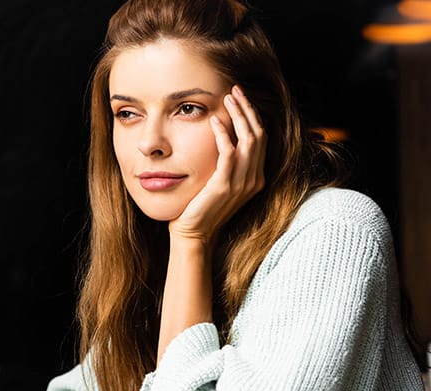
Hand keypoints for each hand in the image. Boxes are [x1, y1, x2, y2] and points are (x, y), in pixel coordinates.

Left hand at [168, 85, 265, 243]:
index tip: (240, 98)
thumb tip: (221, 138)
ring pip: (249, 140)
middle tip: (235, 90)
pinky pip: (229, 153)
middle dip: (247, 109)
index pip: (261, 138)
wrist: (194, 234)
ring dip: (238, 116)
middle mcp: (254, 179)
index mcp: (256, 177)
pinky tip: (215, 121)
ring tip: (227, 98)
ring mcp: (242, 183)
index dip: (253, 115)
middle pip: (259, 134)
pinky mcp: (224, 186)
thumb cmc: (201, 207)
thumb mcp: (219, 182)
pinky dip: (223, 134)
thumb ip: (226, 163)